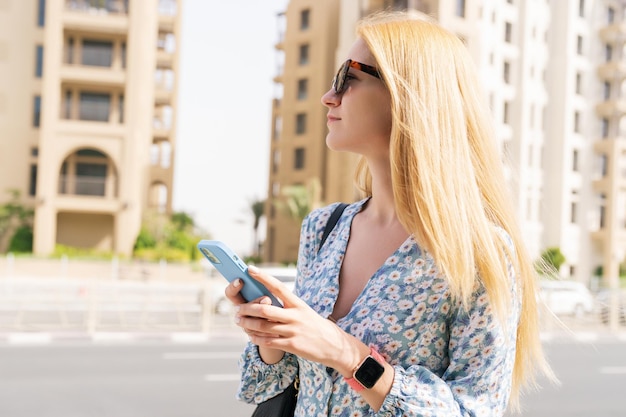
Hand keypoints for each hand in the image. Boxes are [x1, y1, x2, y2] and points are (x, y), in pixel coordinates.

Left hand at [232, 266, 366, 374]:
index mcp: (298, 304)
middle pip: (264, 310)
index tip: (250, 269)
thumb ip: (287, 307)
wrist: (334, 345)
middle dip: (247, 309)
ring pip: (263, 327)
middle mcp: (295, 316)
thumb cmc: (315, 326)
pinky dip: (256, 338)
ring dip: (248, 324)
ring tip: (239, 321)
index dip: (263, 277)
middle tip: (237, 309)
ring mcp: (293, 331)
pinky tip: (251, 336)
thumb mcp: (304, 311)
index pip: (278, 287)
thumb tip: (265, 303)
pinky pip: (268, 342)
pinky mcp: (292, 345)